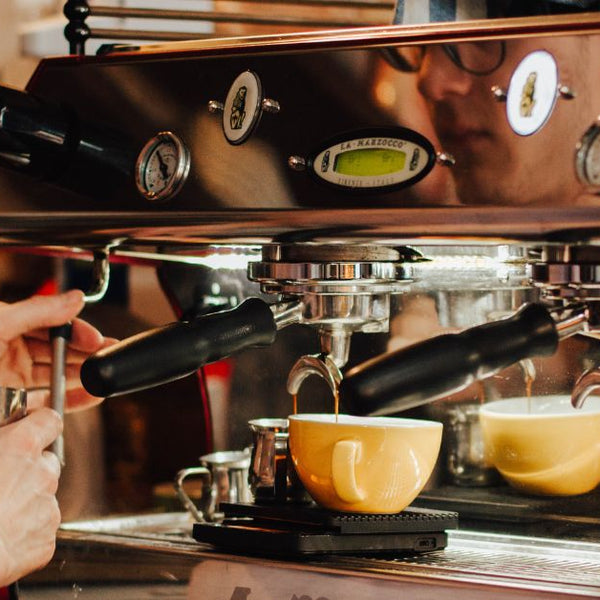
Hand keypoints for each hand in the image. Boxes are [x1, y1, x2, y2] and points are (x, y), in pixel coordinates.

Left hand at [0, 290, 115, 410]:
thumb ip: (37, 310)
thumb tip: (75, 299)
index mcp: (7, 323)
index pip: (52, 321)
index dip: (77, 330)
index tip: (97, 339)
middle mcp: (10, 349)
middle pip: (58, 348)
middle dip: (87, 352)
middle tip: (109, 356)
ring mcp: (12, 377)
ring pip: (57, 374)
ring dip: (83, 375)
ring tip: (104, 376)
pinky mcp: (14, 405)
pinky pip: (48, 402)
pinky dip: (72, 400)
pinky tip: (91, 396)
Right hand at [0, 408, 61, 585]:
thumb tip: (1, 439)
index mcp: (21, 446)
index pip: (48, 421)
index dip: (39, 424)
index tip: (32, 427)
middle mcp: (41, 473)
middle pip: (45, 462)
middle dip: (29, 468)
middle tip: (2, 480)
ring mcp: (47, 507)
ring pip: (43, 496)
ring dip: (25, 500)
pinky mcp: (46, 539)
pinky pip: (39, 528)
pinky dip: (25, 531)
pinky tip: (1, 535)